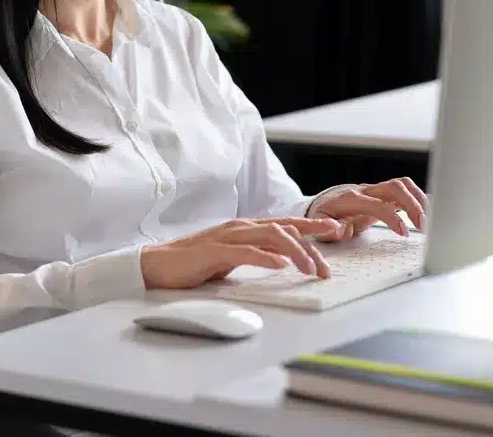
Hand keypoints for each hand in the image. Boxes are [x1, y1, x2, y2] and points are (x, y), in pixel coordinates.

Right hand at [140, 217, 342, 289]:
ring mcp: (227, 237)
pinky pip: (245, 251)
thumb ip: (255, 254)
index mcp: (246, 228)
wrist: (157, 266)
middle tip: (326, 267)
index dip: (311, 226)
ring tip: (310, 268)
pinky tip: (280, 264)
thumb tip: (281, 261)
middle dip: (311, 245)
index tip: (335, 230)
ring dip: (294, 252)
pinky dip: (265, 257)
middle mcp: (240, 227)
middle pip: (285, 228)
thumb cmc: (194, 263)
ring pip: (270, 236)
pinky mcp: (214, 251)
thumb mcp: (232, 258)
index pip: (285, 224)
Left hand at [311, 177, 427, 240]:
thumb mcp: (320, 225)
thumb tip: (338, 229)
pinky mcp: (384, 195)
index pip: (377, 204)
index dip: (392, 217)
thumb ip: (328, 228)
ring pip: (402, 185)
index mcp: (351, 199)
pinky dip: (418, 199)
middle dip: (412, 204)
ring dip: (418, 200)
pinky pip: (405, 190)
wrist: (325, 203)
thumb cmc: (325, 216)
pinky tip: (428, 213)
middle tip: (423, 225)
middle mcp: (366, 191)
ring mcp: (376, 191)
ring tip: (428, 221)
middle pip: (394, 187)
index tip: (404, 233)